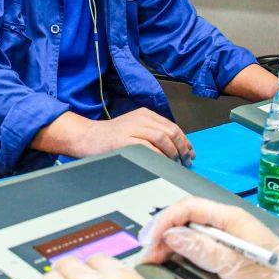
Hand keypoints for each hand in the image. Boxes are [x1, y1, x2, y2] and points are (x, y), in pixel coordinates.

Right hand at [72, 108, 193, 162]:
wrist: (89, 137)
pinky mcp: (125, 140)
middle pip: (170, 132)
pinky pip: (149, 148)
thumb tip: (176, 148)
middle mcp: (141, 118)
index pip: (172, 126)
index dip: (184, 141)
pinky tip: (162, 164)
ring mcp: (133, 128)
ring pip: (162, 138)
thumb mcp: (135, 127)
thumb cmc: (112, 137)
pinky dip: (159, 157)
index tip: (190, 153)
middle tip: (186, 161)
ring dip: (172, 153)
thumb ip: (152, 133)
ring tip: (175, 164)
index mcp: (145, 114)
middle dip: (182, 148)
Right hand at [141, 196, 278, 278]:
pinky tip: (173, 258)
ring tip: (156, 258)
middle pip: (184, 216)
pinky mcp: (224, 244)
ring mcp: (224, 231)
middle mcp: (224, 219)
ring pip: (188, 227)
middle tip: (150, 254)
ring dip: (169, 240)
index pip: (188, 207)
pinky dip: (180, 247)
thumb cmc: (270, 273)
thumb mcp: (234, 264)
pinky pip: (196, 238)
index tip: (153, 240)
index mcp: (228, 216)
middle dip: (163, 231)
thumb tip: (173, 236)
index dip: (165, 221)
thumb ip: (203, 249)